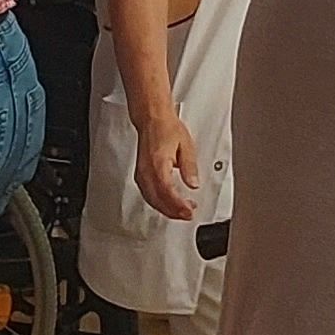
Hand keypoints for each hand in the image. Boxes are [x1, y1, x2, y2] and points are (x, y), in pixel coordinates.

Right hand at [134, 103, 205, 222]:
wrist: (152, 119)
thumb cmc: (167, 128)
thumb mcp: (186, 146)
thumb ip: (190, 168)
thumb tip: (193, 184)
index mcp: (158, 163)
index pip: (167, 191)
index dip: (178, 205)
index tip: (189, 211)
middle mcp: (146, 171)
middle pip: (158, 200)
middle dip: (173, 211)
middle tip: (188, 215)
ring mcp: (141, 174)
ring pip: (151, 200)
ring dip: (166, 209)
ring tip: (181, 212)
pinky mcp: (140, 175)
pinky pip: (147, 194)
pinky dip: (158, 203)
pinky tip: (167, 205)